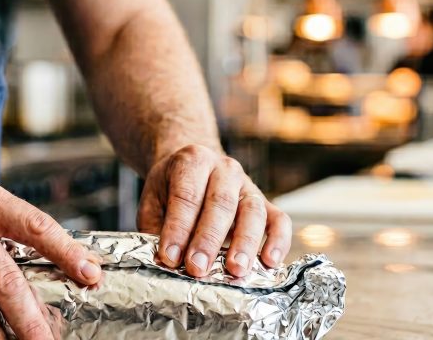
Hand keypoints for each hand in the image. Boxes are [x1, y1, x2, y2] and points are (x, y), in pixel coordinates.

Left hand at [137, 145, 291, 276]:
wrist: (194, 167)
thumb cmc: (171, 188)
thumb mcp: (153, 199)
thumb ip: (156, 227)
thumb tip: (164, 261)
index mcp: (193, 161)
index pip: (186, 196)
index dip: (178, 228)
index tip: (170, 257)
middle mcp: (224, 169)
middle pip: (220, 204)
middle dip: (209, 240)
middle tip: (198, 268)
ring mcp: (248, 185)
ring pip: (252, 211)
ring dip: (245, 243)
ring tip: (236, 270)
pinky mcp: (265, 203)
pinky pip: (279, 219)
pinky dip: (278, 241)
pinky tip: (270, 262)